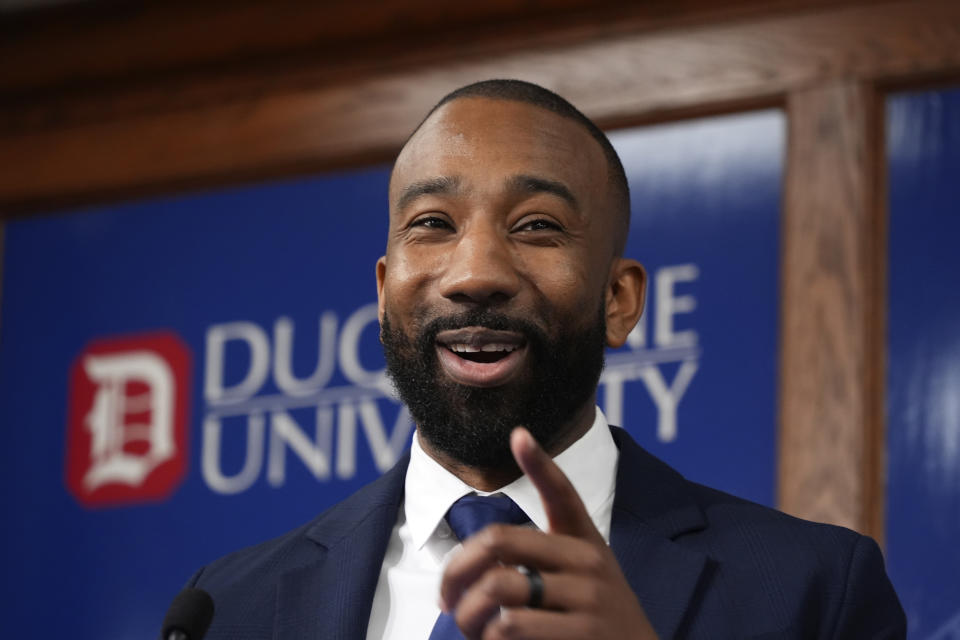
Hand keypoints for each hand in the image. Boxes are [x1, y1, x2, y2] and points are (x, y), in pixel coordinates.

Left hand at [438, 427, 658, 639]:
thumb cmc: (595, 622)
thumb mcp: (583, 579)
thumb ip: (540, 561)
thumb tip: (477, 562)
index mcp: (585, 541)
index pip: (563, 493)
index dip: (540, 462)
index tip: (519, 434)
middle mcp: (589, 561)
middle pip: (501, 540)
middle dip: (458, 569)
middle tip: (446, 597)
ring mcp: (588, 598)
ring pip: (498, 586)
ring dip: (468, 613)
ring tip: (469, 627)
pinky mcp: (583, 635)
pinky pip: (510, 626)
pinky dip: (488, 638)